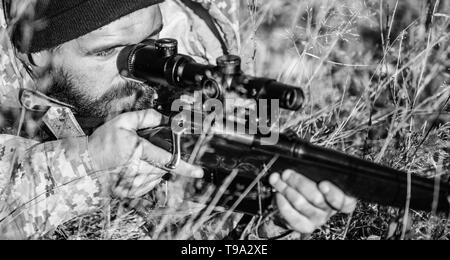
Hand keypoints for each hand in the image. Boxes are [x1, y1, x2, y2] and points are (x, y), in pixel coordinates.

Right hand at [88, 109, 203, 197]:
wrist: (83, 164)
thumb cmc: (101, 143)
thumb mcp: (121, 122)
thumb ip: (145, 118)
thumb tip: (164, 118)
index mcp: (138, 152)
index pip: (168, 160)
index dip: (186, 167)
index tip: (199, 171)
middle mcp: (137, 170)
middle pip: (163, 167)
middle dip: (163, 159)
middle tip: (149, 151)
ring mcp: (134, 184)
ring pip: (157, 176)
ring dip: (155, 167)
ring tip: (137, 158)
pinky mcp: (131, 192)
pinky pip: (149, 184)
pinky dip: (148, 175)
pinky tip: (135, 167)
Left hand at [269, 170, 356, 233]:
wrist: (298, 202)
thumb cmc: (311, 183)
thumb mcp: (318, 172)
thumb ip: (317, 167)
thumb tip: (304, 158)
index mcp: (342, 196)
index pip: (345, 199)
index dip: (333, 193)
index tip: (323, 184)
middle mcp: (331, 209)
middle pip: (317, 198)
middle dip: (299, 183)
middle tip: (287, 173)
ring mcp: (318, 218)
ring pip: (301, 204)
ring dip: (286, 189)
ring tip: (278, 179)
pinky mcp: (305, 226)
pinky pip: (292, 216)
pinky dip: (282, 203)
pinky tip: (278, 194)